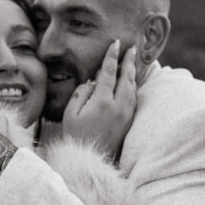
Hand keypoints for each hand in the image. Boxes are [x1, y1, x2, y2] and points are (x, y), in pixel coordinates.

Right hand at [62, 40, 137, 158]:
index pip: (109, 72)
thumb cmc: (75, 135)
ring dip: (133, 73)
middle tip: (132, 48)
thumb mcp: (70, 113)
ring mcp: (126, 114)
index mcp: (103, 102)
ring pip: (133, 88)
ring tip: (133, 62)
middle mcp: (118, 106)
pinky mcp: (128, 121)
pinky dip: (134, 86)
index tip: (116, 43)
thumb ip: (82, 93)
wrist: (90, 160)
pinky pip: (134, 98)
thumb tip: (94, 81)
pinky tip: (132, 82)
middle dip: (129, 61)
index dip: (112, 56)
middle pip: (127, 78)